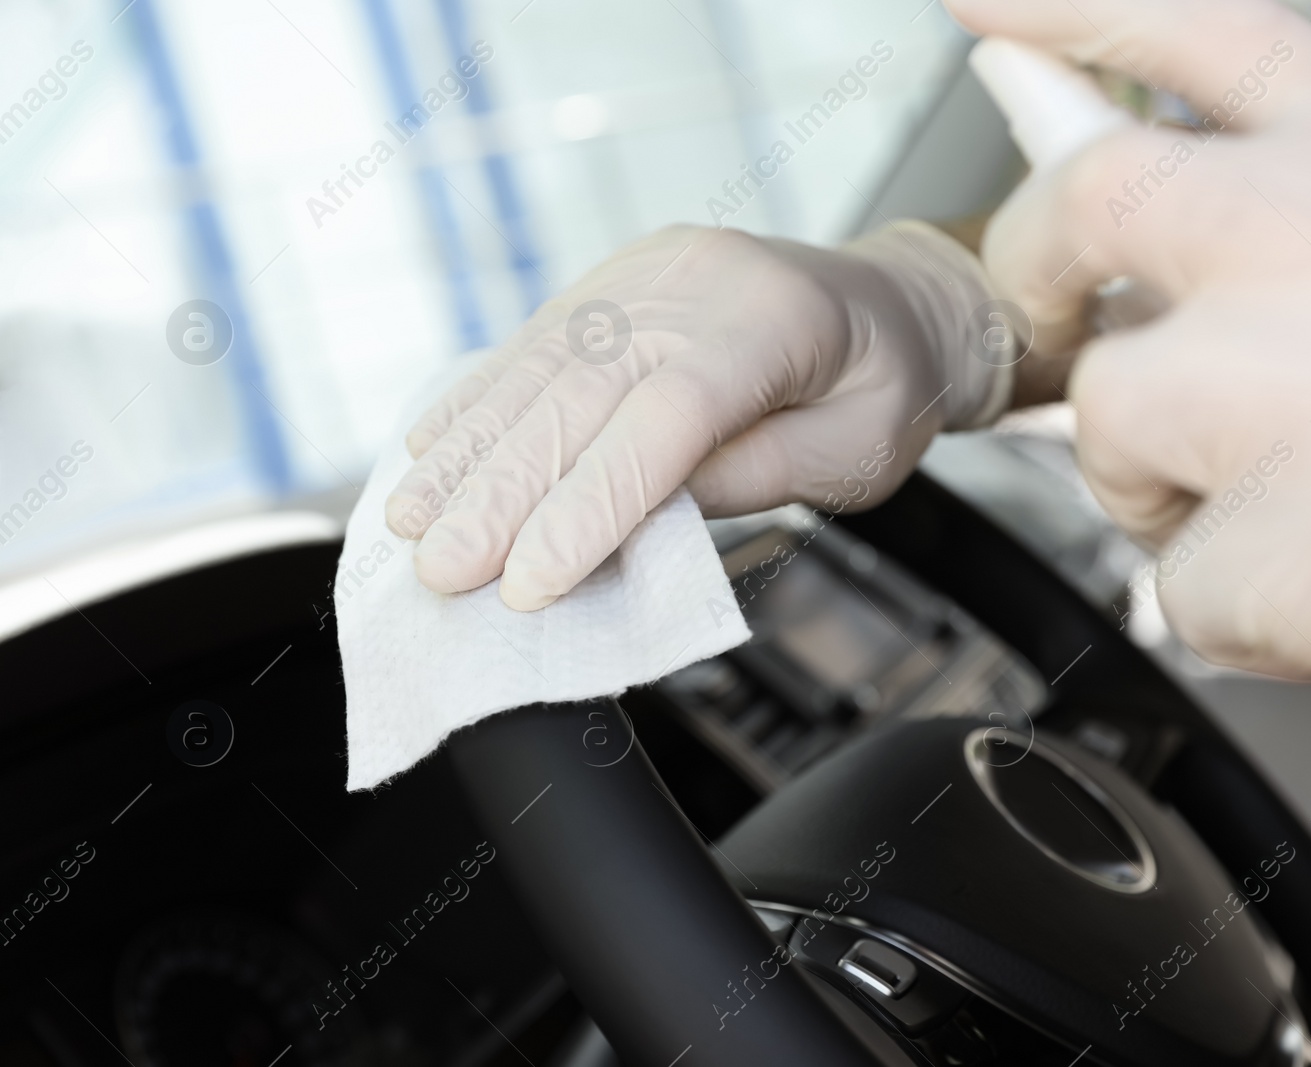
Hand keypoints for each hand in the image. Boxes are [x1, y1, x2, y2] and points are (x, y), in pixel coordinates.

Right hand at [384, 223, 1007, 609]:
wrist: (895, 301)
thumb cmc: (885, 387)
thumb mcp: (856, 452)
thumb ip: (751, 476)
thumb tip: (635, 520)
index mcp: (774, 321)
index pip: (664, 416)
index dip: (590, 503)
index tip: (527, 582)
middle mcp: (694, 282)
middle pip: (580, 389)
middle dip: (502, 490)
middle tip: (440, 571)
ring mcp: (646, 275)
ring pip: (539, 366)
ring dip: (468, 451)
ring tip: (410, 524)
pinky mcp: (615, 285)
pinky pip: (533, 345)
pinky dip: (477, 403)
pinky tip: (426, 451)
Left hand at [951, 0, 1310, 830]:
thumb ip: (1283, 217)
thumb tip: (1090, 146)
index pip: (1213, 32)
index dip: (1076, 5)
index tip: (980, 0)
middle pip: (1097, 190)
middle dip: (1038, 262)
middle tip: (1063, 322)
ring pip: (1112, 403)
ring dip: (1155, 482)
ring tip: (1281, 517)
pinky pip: (1175, 575)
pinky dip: (1226, 609)